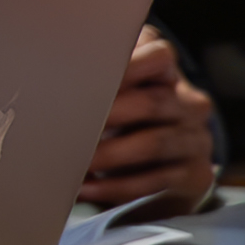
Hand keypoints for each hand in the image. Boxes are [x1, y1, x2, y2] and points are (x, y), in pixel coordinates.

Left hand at [82, 28, 218, 217]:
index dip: (126, 65)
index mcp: (167, 72)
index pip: (159, 56)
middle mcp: (190, 102)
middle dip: (108, 114)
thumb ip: (94, 75)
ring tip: (76, 162)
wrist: (154, 166)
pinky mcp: (196, 173)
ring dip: (109, 155)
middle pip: (152, 102)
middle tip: (71, 124)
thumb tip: (47, 72)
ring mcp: (197, 138)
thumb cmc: (122, 117)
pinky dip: (115, 186)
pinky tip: (87, 188)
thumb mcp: (112, 90)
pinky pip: (157, 180)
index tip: (88, 75)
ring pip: (155, 144)